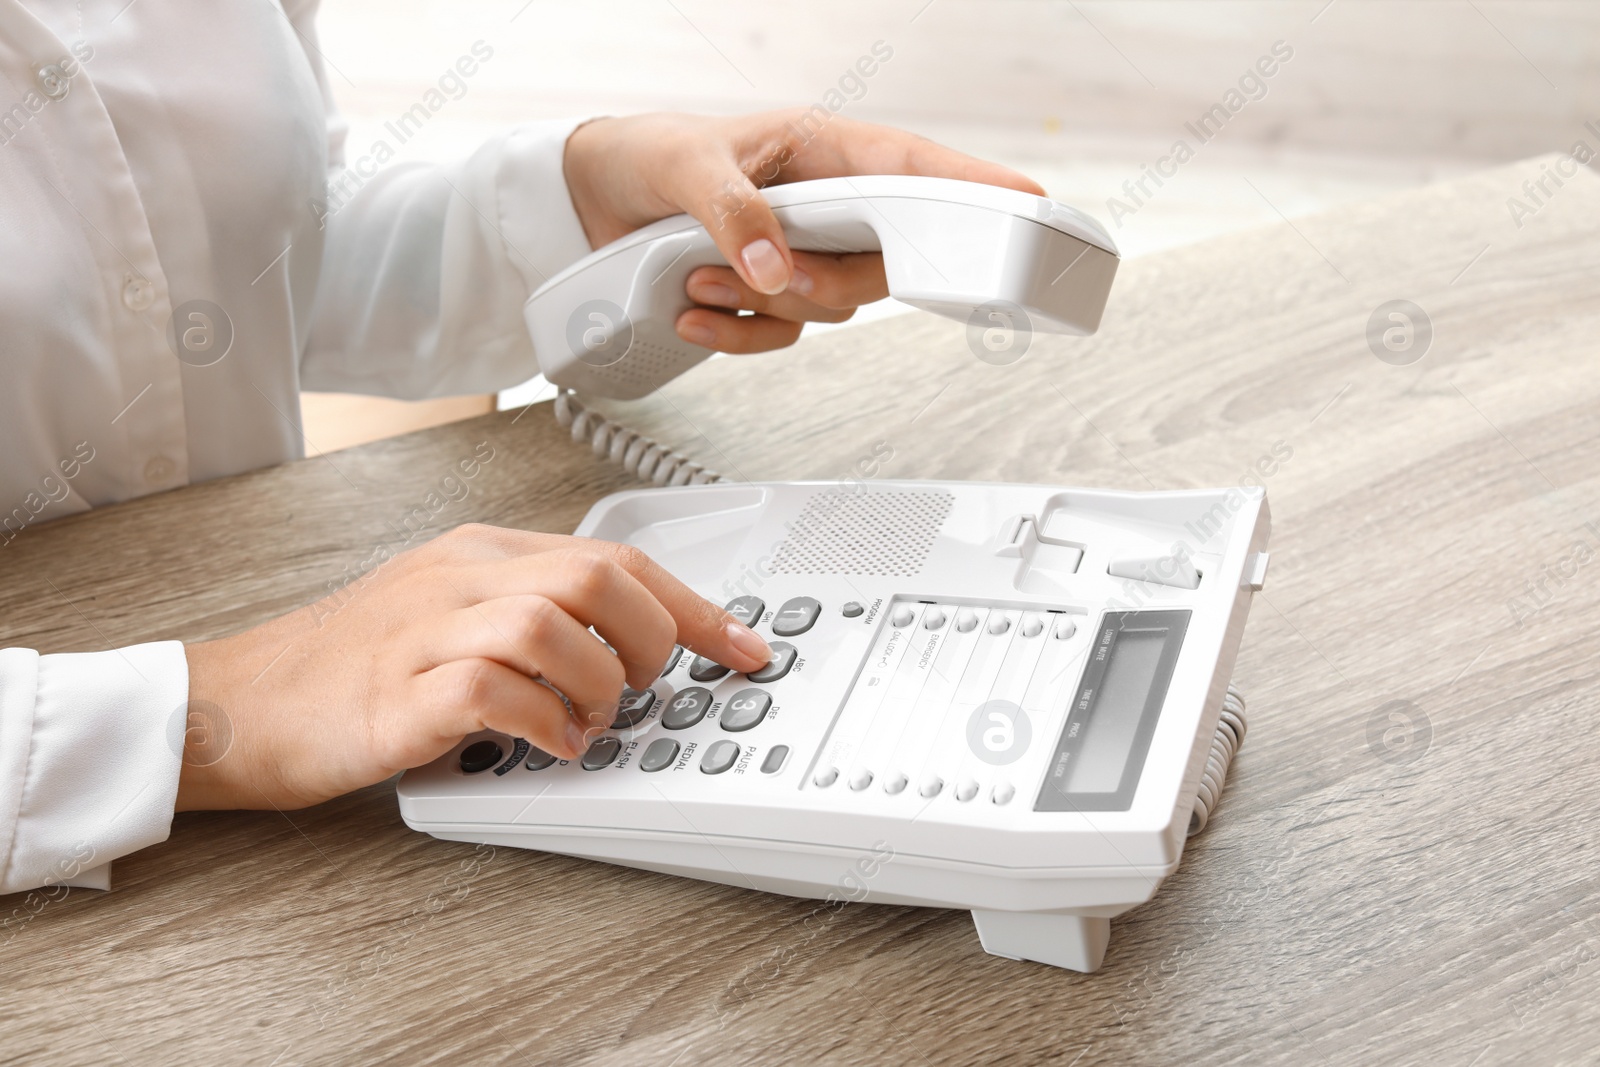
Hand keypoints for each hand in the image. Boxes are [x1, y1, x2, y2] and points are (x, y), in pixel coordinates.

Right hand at [178, 525, 770, 810]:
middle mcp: (460, 579)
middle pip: (593, 573)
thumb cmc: (353, 667)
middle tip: (643, 687)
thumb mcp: (452, 616)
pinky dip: (541, 721)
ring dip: (595, 682)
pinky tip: (549, 744)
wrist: (240, 701)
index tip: (746, 647)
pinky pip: (490, 689)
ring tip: (590, 722)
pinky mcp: (397, 694)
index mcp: (482, 555)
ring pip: (549, 620)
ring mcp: (425, 632)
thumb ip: (535, 619)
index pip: (613, 557)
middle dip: (649, 637)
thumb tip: (631, 649)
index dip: (695, 606)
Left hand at [562, 109, 1044, 353]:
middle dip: (826, 280)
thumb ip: (736, 214)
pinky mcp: (770, 296)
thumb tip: (776, 269)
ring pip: (831, 307)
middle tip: (768, 276)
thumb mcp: (686, 167)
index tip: (1029, 206)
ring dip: (765, 307)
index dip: (977, 188)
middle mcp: (827, 204)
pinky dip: (739, 336)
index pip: (918, 169)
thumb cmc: (645, 154)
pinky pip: (782, 336)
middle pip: (881, 263)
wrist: (586, 201)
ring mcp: (803, 254)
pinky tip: (695, 313)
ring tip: (699, 279)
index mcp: (825, 150)